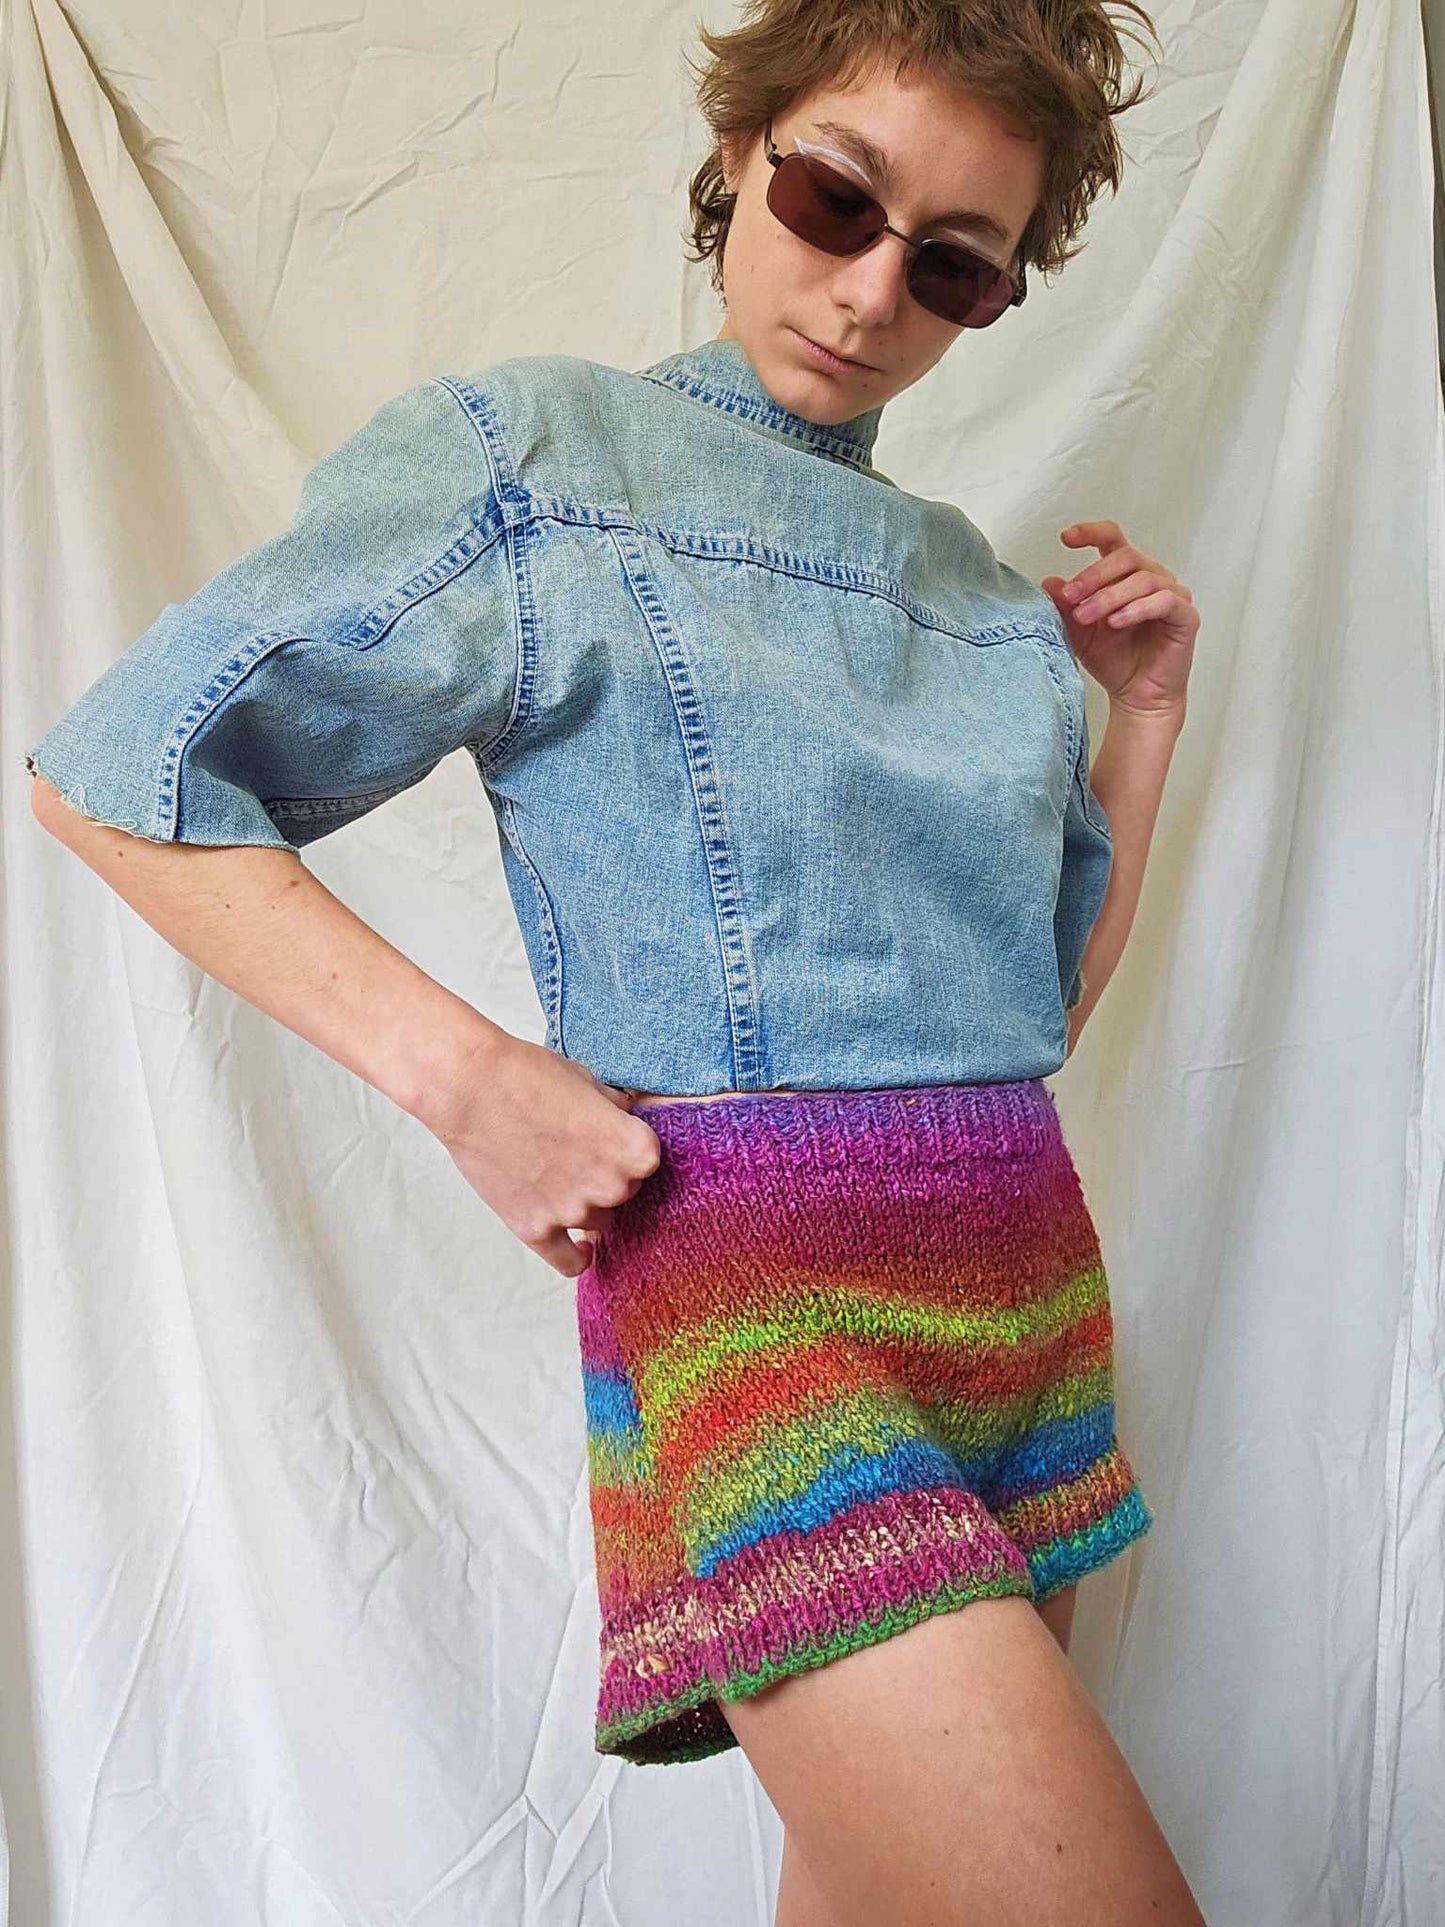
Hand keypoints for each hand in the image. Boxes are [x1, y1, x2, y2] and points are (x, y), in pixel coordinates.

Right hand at [431, 1032, 661, 1276]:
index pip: (649, 1161)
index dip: (627, 1147)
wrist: (470, 1088)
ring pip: (599, 1222)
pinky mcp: (534, 1229)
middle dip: (606, 1174)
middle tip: (575, 1151)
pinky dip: (578, 1255)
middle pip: (624, 1193)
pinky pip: (570, 1262)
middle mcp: (611, 1186)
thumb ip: (616, 1110)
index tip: (607, 1137)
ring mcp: (572, 1212)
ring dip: (585, 1204)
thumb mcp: (588, 1081)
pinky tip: (579, 1245)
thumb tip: (625, 1117)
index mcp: (635, 1149)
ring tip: (558, 1175)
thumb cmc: (528, 1076)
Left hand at [1041, 519, 1197, 719]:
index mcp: (1125, 575)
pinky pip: (1164, 601)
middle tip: (1071, 596)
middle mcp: (1151, 578)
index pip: (1112, 540)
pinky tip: (1116, 622)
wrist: (1137, 697)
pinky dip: (1137, 609)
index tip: (1066, 537)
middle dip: (1093, 575)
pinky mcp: (1185, 616)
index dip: (1091, 533)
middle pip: (1125, 556)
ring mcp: (1172, 595)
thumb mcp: (1079, 633)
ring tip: (1086, 616)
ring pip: (1143, 579)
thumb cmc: (1114, 661)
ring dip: (1109, 596)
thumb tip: (1049, 582)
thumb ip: (1065, 608)